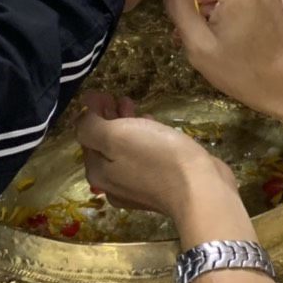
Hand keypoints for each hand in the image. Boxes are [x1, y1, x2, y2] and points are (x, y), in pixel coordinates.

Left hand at [76, 92, 236, 218]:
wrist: (199, 189)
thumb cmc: (156, 157)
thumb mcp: (116, 136)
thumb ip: (92, 126)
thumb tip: (83, 112)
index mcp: (98, 172)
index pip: (86, 138)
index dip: (91, 113)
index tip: (102, 93)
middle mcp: (113, 183)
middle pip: (104, 144)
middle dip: (107, 118)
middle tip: (117, 96)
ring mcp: (137, 187)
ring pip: (124, 149)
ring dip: (125, 124)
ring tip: (132, 104)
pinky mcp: (160, 184)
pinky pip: (143, 156)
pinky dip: (142, 137)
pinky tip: (152, 125)